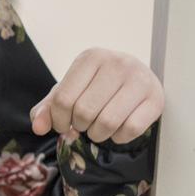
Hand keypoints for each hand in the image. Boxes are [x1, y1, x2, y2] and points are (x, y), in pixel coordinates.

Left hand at [29, 48, 164, 143]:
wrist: (137, 81)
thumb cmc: (97, 87)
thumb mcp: (70, 91)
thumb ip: (48, 109)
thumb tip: (38, 128)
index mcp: (90, 57)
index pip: (62, 100)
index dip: (58, 121)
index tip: (64, 123)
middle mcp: (117, 62)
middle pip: (83, 112)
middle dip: (79, 127)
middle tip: (84, 124)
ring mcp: (139, 79)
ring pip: (107, 123)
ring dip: (97, 135)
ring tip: (98, 128)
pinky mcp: (156, 98)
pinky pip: (130, 130)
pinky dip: (119, 138)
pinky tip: (118, 130)